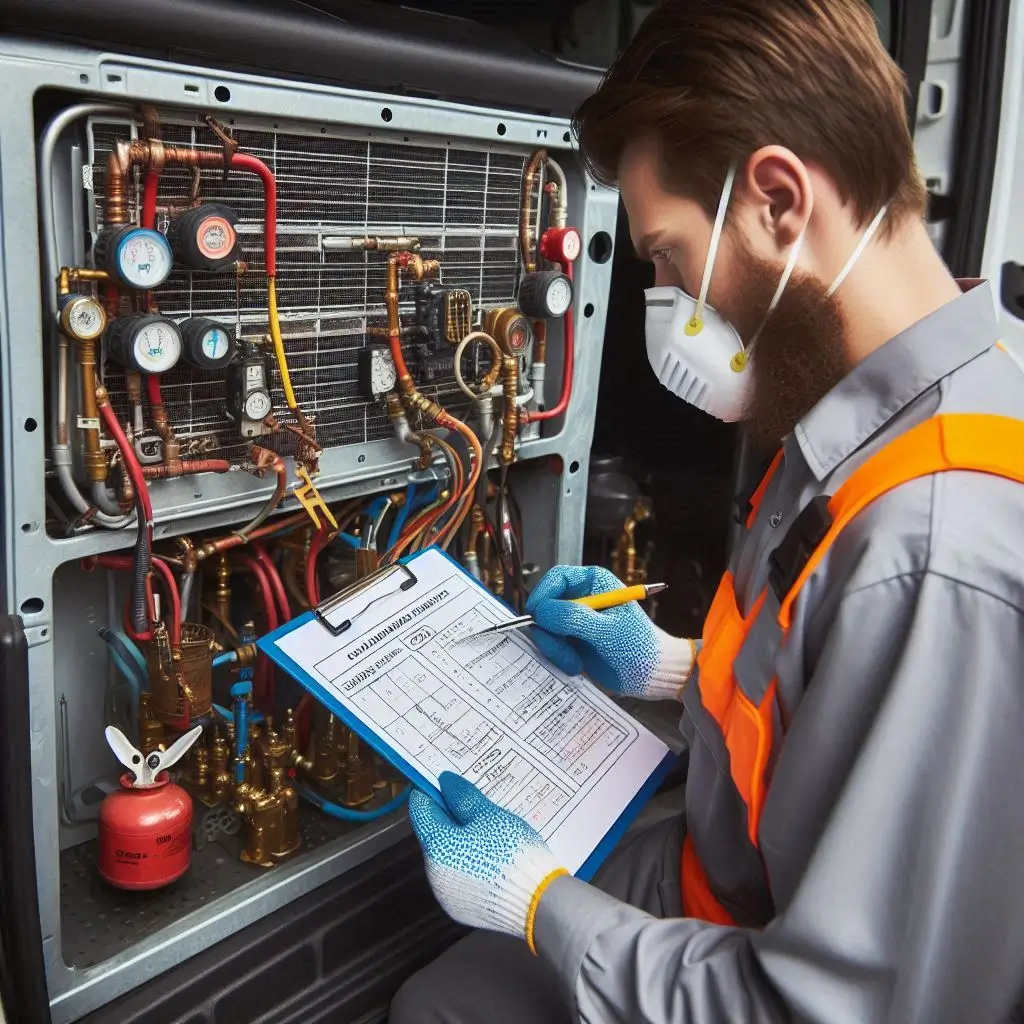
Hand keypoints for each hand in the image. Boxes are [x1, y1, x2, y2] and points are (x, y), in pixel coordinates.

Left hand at [409, 772, 566, 950]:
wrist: (539, 902)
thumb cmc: (511, 850)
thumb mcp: (489, 815)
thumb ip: (462, 796)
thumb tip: (444, 782)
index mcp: (436, 846)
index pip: (420, 809)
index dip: (430, 790)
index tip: (447, 781)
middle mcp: (434, 873)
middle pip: (434, 834)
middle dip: (450, 817)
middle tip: (476, 805)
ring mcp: (447, 895)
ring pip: (447, 856)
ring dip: (461, 842)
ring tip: (490, 833)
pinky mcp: (462, 910)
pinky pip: (460, 878)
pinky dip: (470, 864)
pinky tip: (492, 859)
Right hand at [526, 565, 695, 700]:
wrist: (652, 676)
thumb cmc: (640, 647)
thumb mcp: (607, 631)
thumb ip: (574, 618)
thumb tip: (541, 610)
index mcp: (595, 583)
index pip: (558, 578)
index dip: (543, 593)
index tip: (534, 614)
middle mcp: (582, 598)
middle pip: (546, 604)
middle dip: (548, 629)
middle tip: (559, 649)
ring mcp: (575, 621)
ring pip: (545, 627)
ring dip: (554, 648)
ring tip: (573, 662)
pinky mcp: (572, 641)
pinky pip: (551, 644)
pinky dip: (559, 657)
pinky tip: (576, 666)